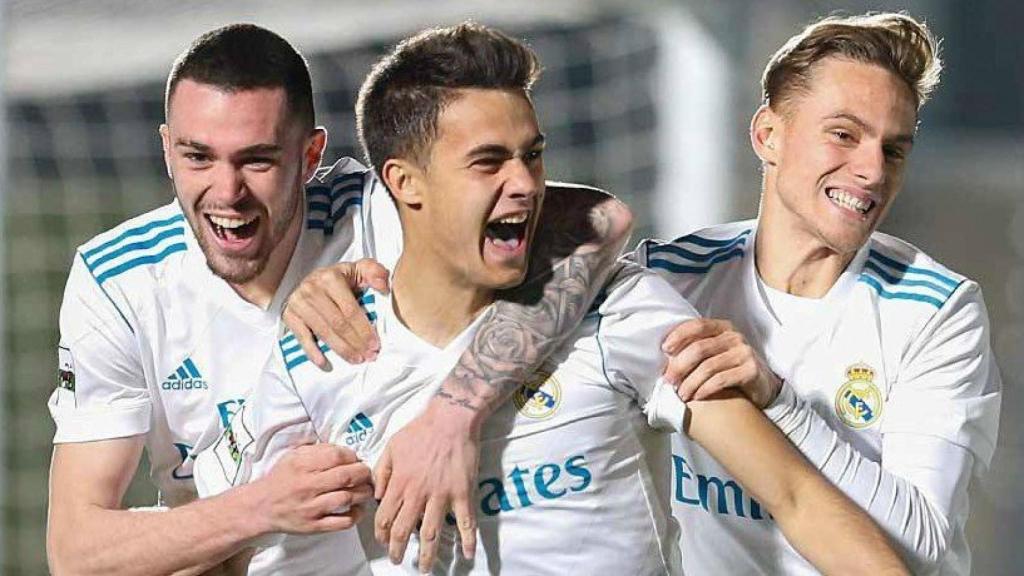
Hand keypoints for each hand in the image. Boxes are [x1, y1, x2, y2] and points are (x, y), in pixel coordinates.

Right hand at [250, 444, 372, 534]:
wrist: (261, 507)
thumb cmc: (281, 479)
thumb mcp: (293, 456)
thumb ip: (317, 449)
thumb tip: (344, 449)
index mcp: (302, 465)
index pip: (337, 455)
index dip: (353, 455)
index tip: (356, 458)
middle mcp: (307, 486)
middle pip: (346, 476)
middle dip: (364, 472)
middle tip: (367, 473)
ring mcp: (311, 508)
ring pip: (348, 498)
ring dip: (364, 492)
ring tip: (366, 489)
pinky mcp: (314, 526)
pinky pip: (342, 522)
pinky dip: (356, 515)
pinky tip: (358, 508)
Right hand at [282, 259, 389, 367]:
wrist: (310, 279)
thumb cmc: (340, 279)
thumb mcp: (358, 269)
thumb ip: (375, 272)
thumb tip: (384, 286)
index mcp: (331, 278)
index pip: (350, 310)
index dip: (364, 329)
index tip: (376, 344)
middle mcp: (312, 289)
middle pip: (338, 323)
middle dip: (356, 343)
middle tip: (369, 356)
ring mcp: (299, 303)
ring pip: (323, 332)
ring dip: (342, 349)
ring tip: (356, 360)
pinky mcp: (289, 315)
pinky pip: (301, 337)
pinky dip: (312, 351)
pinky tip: (324, 363)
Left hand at [373, 400, 479, 569]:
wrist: (450, 420)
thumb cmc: (420, 431)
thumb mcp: (391, 447)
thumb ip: (381, 472)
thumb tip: (375, 495)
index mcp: (400, 483)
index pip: (385, 517)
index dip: (382, 534)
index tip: (383, 542)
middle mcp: (418, 493)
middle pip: (404, 530)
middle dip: (398, 550)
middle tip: (397, 560)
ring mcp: (441, 495)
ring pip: (431, 533)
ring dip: (427, 554)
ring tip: (425, 568)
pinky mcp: (462, 493)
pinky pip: (466, 522)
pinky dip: (468, 540)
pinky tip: (468, 554)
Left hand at [661, 318, 781, 407]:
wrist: (762, 385)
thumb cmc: (731, 368)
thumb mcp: (715, 353)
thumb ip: (696, 349)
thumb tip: (666, 357)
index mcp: (723, 328)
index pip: (697, 325)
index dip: (679, 336)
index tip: (664, 349)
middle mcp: (735, 337)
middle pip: (700, 348)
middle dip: (680, 365)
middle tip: (669, 380)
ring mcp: (745, 352)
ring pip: (708, 367)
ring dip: (690, 383)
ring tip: (682, 394)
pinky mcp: (751, 370)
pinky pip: (721, 380)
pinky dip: (705, 389)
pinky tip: (697, 397)